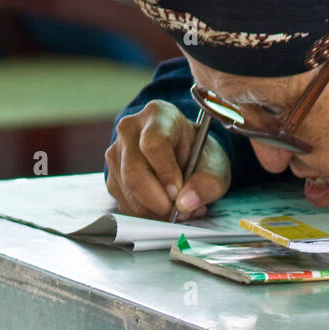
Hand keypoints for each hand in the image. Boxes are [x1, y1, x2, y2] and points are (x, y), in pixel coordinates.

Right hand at [105, 100, 230, 218]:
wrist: (186, 155)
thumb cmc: (199, 154)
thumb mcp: (216, 165)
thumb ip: (208, 182)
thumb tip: (185, 203)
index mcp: (159, 115)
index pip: (153, 144)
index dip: (166, 173)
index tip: (179, 190)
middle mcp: (130, 130)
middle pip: (134, 173)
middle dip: (158, 200)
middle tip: (178, 209)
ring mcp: (116, 153)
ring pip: (128, 192)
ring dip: (154, 210)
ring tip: (177, 207)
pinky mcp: (112, 177)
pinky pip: (125, 204)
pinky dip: (147, 214)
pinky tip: (164, 207)